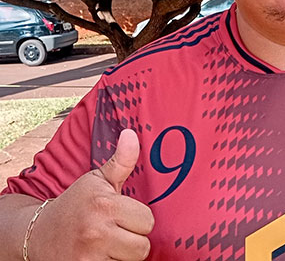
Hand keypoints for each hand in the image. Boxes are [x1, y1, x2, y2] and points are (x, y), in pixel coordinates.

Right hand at [29, 129, 154, 260]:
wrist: (39, 233)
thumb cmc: (76, 203)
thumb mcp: (97, 179)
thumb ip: (121, 160)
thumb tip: (131, 133)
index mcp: (105, 205)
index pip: (148, 221)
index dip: (139, 218)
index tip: (125, 214)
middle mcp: (97, 232)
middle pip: (142, 246)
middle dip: (134, 239)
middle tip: (119, 230)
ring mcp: (88, 258)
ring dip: (123, 255)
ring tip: (110, 243)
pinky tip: (102, 256)